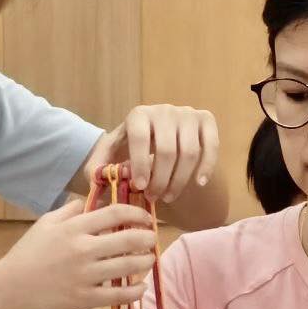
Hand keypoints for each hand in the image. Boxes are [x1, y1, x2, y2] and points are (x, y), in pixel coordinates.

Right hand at [0, 197, 155, 308]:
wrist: (6, 289)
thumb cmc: (26, 254)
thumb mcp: (44, 224)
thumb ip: (69, 211)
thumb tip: (89, 202)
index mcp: (74, 228)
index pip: (116, 213)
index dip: (138, 214)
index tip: (146, 218)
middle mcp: (84, 249)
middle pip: (130, 239)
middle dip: (148, 238)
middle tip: (152, 239)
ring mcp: (86, 275)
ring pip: (129, 266)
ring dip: (146, 262)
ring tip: (149, 260)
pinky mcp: (85, 299)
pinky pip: (119, 295)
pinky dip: (136, 291)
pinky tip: (141, 287)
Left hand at [96, 105, 218, 203]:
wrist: (156, 136)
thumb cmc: (129, 149)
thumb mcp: (109, 156)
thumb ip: (98, 167)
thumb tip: (96, 178)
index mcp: (138, 115)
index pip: (140, 139)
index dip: (140, 165)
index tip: (140, 187)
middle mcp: (164, 110)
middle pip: (168, 150)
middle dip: (161, 179)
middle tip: (154, 198)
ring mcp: (187, 114)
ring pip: (190, 152)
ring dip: (180, 180)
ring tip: (168, 196)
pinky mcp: (206, 121)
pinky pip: (211, 146)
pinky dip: (207, 167)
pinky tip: (198, 184)